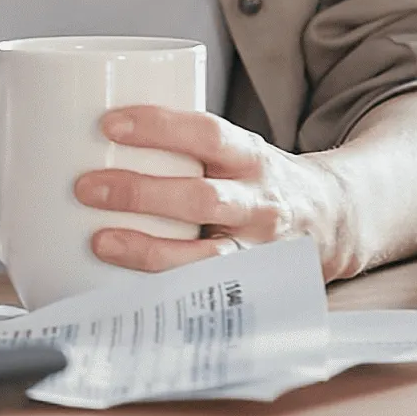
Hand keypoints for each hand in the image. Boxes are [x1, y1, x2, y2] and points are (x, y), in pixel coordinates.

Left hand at [74, 105, 356, 280]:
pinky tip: (127, 291)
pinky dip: (168, 291)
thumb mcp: (233, 150)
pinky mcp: (251, 285)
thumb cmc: (256, 179)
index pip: (208, 133)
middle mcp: (259, 203)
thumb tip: (80, 132)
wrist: (336, 220)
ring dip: (149, 249)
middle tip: (85, 187)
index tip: (108, 123)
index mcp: (250, 156)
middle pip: (202, 197)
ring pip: (208, 255)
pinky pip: (208, 292)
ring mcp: (259, 249)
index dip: (159, 126)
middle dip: (140, 192)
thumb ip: (179, 145)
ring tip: (100, 241)